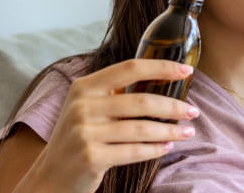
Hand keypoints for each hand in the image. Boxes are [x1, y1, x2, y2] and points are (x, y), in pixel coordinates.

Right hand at [38, 59, 199, 192]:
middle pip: (142, 101)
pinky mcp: (91, 157)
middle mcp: (83, 106)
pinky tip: (167, 147)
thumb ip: (116, 92)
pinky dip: (155, 150)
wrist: (51, 175)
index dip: (162, 67)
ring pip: (142, 129)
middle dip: (174, 107)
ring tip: (187, 131)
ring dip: (170, 131)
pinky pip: (134, 151)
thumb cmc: (80, 136)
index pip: (131, 68)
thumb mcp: (89, 106)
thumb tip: (165, 79)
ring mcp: (85, 132)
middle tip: (193, 111)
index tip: (187, 71)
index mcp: (85, 86)